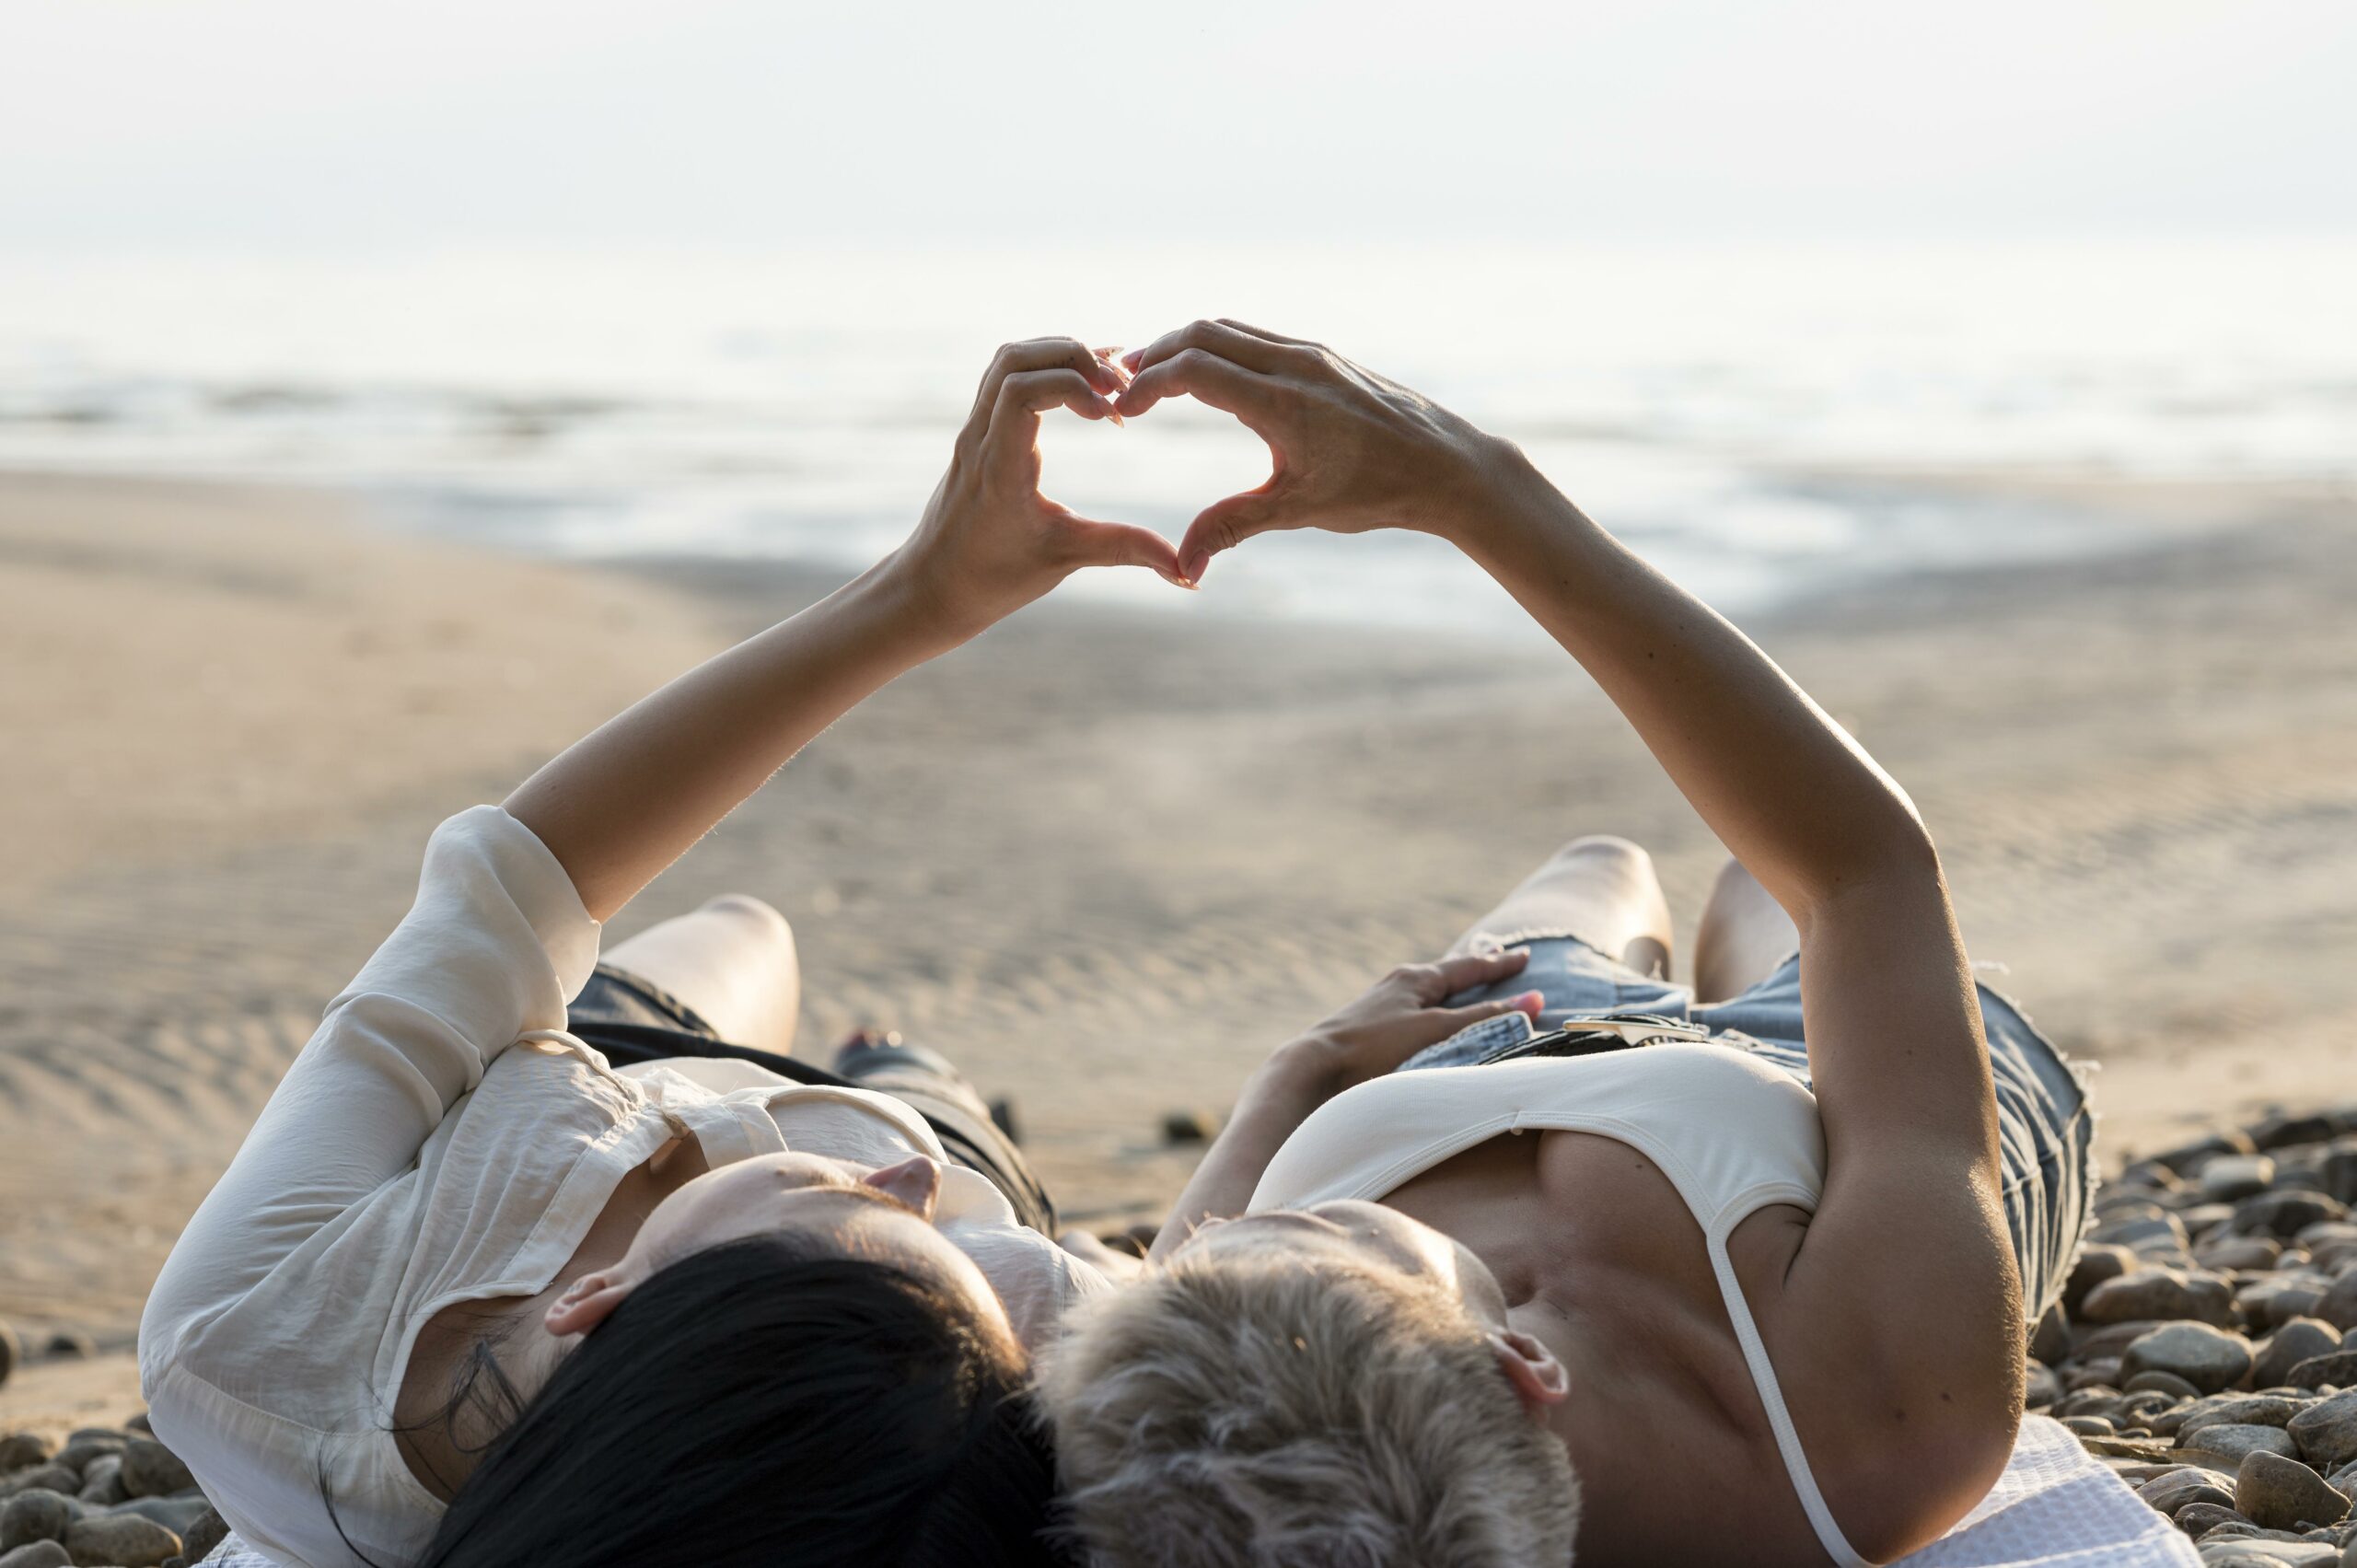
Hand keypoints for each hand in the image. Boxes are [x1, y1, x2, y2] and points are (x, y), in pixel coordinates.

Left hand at [894, 338, 1190, 639]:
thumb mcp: (1064, 561)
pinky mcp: (980, 429)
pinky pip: (1008, 376)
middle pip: (1015, 358)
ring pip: (1009, 360)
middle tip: (1119, 386)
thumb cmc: (993, 578)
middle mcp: (980, 437)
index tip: (1111, 414)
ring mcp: (975, 429)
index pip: (1022, 390)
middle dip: (1074, 357)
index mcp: (999, 466)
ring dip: (1061, 357)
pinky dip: (1048, 368)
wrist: (932, 586)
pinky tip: (1086, 391)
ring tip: (1108, 383)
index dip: (1073, 385)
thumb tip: (1187, 571)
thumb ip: (1125, 551)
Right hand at [1115, 320, 1525, 582]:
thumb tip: (1183, 565)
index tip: (1120, 412)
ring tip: (1152, 379)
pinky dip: (1219, 348)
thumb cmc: (1376, 491)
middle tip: (1121, 387)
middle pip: (1203, 333)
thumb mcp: (1298, 510)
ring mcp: (1311, 353)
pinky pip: (1256, 337)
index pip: (1194, 368)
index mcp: (1283, 400)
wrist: (1446, 466)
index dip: (1147, 385)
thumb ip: (1232, 527)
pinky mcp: (1323, 355)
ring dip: (1186, 347)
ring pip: (1230, 329)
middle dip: (1155, 355)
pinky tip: (1207, 377)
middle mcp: (1295, 364)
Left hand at [1276, 948, 1543, 1095]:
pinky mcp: (1369, 1033)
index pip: (1468, 966)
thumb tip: (1533, 1001)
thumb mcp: (1438, 1031)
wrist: (1313, 1071)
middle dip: (1473, 971)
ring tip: (1466, 989)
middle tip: (1498, 961)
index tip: (1524, 956)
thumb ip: (1483, 1018)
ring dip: (1451, 993)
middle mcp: (1397, 987)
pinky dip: (1432, 1014)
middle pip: (1445, 975)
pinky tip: (1427, 1025)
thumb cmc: (1376, 1048)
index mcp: (1415, 979)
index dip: (1499, 964)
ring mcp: (1381, 1009)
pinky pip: (1413, 1015)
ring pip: (1427, 995)